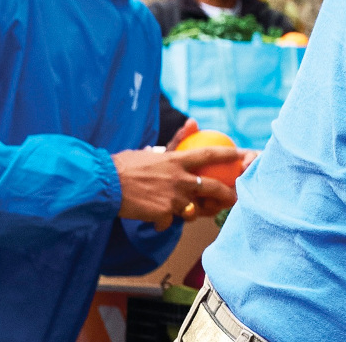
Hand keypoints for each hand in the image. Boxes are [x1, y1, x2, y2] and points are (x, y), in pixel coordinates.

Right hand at [112, 147, 241, 229]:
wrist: (102, 185)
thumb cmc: (122, 166)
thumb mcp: (150, 152)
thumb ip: (174, 142)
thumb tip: (193, 122)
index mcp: (175, 161)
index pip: (209, 154)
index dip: (229, 154)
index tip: (244, 155)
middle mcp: (179, 179)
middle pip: (213, 188)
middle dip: (227, 195)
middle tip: (232, 199)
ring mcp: (173, 198)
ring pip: (193, 210)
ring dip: (189, 212)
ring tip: (182, 211)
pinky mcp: (163, 214)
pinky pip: (169, 222)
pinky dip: (162, 222)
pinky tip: (153, 219)